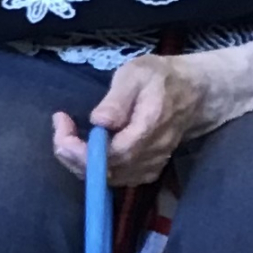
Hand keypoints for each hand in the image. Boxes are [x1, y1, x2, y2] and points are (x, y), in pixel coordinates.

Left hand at [52, 53, 204, 186]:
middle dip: (71, 153)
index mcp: (149, 128)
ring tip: (67, 133)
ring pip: (104, 178)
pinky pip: (112, 178)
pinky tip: (84, 146)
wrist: (192, 93)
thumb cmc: (160, 78)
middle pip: (103, 172)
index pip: (110, 154)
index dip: (79, 149)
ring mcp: (149, 167)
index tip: (60, 123)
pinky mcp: (146, 172)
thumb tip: (98, 121)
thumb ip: (118, 99)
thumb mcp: (137, 74)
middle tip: (60, 126)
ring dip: (78, 160)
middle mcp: (151, 155)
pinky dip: (91, 166)